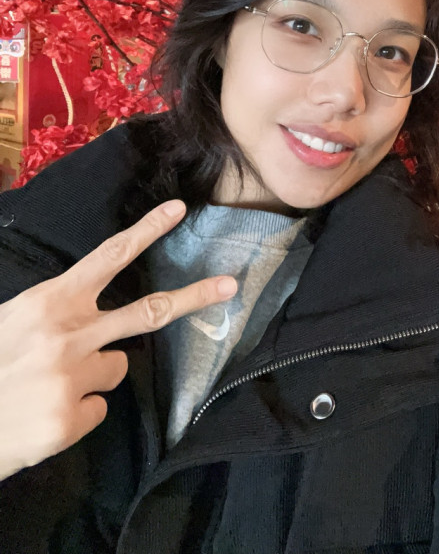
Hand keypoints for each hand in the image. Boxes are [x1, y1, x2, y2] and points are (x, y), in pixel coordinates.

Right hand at [0, 200, 236, 481]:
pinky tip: (47, 413)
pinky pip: (99, 408)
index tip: (179, 210)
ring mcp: (73, 375)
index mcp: (50, 301)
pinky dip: (79, 410)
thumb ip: (55, 311)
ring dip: (94, 374)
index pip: (108, 257)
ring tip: (51, 385)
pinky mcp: (72, 417)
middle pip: (150, 311)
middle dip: (194, 296)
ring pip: (119, 366)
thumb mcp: (11, 321)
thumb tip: (88, 309)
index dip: (147, 232)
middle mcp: (68, 333)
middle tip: (229, 285)